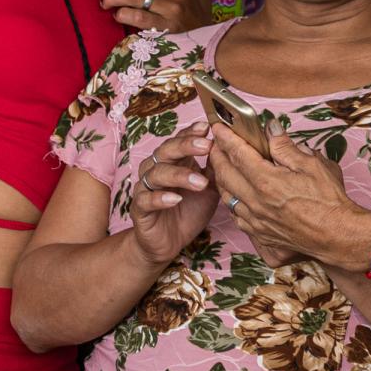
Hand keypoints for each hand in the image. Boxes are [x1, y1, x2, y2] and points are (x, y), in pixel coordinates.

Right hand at [130, 128, 220, 263]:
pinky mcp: (139, 208)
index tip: (207, 127)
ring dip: (179, 175)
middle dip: (186, 146)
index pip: (179, 140)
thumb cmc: (188, 211)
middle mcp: (156, 169)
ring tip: (199, 182)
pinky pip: (146, 199)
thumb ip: (216, 170)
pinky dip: (160, 198)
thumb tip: (231, 150)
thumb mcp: (209, 189)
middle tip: (206, 146)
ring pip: (157, 173)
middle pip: (166, 150)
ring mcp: (146, 188)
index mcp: (173, 161)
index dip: (191, 133)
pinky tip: (176, 199)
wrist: (167, 243)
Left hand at [211, 132, 370, 268]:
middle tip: (215, 143)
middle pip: (225, 174)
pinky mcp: (260, 233)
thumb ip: (286, 147)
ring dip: (221, 178)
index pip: (238, 154)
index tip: (218, 128)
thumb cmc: (329, 202)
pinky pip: (236, 214)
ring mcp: (256, 220)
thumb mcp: (313, 165)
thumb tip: (271, 130)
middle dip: (216, 156)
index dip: (226, 138)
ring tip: (222, 165)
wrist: (337, 236)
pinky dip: (231, 199)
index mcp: (267, 182)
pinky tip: (236, 193)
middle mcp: (256, 202)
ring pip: (227, 196)